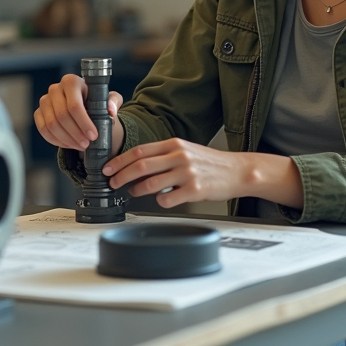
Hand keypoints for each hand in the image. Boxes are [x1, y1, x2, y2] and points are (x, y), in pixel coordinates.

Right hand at [34, 73, 123, 154]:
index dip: (84, 123)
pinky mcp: (38, 113)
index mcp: (71, 81)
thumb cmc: (95, 101)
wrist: (83, 106)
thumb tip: (110, 111)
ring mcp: (44, 101)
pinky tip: (69, 144)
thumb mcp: (109, 99)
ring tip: (80, 146)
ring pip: (51, 125)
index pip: (74, 105)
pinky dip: (56, 140)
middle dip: (75, 134)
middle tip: (87, 144)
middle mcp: (55, 89)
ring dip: (67, 139)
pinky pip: (43, 130)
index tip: (93, 135)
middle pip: (62, 116)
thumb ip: (113, 101)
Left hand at [103, 138, 302, 209]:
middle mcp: (179, 156)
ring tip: (133, 192)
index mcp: (174, 144)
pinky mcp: (195, 189)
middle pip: (140, 166)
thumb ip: (163, 156)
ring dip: (137, 190)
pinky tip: (162, 200)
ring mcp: (187, 173)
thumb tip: (136, 166)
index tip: (108, 168)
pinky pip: (167, 199)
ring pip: (151, 183)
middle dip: (121, 175)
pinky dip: (159, 201)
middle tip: (112, 183)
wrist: (238, 171)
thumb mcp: (185, 151)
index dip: (120, 160)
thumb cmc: (210, 162)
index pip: (139, 151)